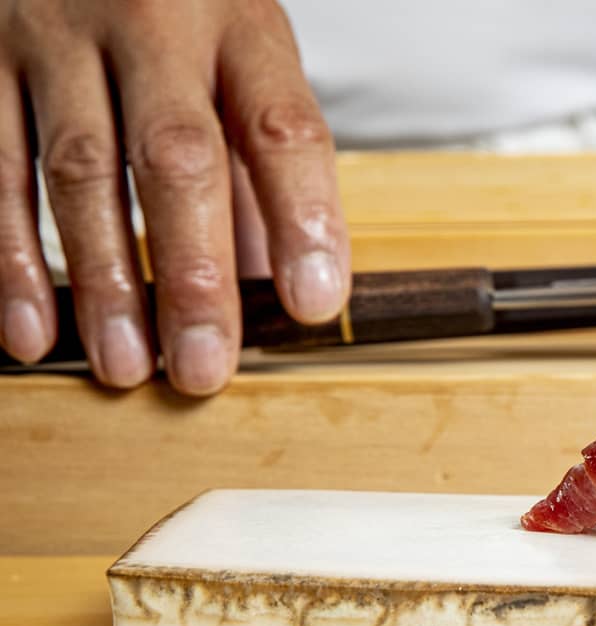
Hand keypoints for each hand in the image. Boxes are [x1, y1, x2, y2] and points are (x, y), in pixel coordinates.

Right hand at [0, 0, 348, 394]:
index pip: (282, 127)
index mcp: (240, 24)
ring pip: (79, 170)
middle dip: (193, 276)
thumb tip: (282, 293)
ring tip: (126, 366)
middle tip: (204, 369)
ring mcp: (56, 34)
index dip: (303, 219)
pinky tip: (33, 330)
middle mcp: (152, 20)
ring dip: (103, 282)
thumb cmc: (181, 17)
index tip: (314, 305)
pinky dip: (10, 259)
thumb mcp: (240, 63)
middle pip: (178, 158)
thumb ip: (259, 171)